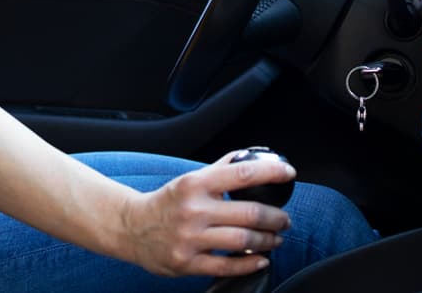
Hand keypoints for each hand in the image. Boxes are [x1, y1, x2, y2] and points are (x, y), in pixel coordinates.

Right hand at [118, 149, 294, 276]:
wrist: (132, 227)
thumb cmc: (168, 201)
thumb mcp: (191, 179)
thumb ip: (221, 169)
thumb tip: (251, 156)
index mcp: (196, 184)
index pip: (242, 174)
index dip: (271, 173)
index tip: (289, 174)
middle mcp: (193, 210)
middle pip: (249, 213)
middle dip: (275, 217)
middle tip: (285, 219)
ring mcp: (190, 238)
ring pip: (242, 240)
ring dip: (267, 240)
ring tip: (275, 238)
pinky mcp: (186, 262)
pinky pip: (226, 265)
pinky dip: (249, 263)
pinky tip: (260, 259)